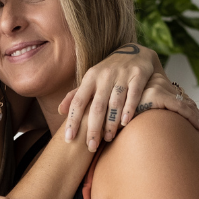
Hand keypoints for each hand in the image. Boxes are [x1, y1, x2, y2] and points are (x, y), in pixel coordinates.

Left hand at [59, 46, 198, 146]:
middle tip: (91, 147)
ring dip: (111, 122)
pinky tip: (125, 123)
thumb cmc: (109, 72)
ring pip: (115, 102)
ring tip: (108, 139)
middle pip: (96, 106)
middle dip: (93, 128)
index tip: (69, 139)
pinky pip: (133, 93)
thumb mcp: (91, 80)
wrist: (135, 51)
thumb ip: (76, 95)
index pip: (78, 102)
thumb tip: (59, 111)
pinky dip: (129, 108)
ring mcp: (122, 74)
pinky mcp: (138, 75)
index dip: (72, 121)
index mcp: (90, 78)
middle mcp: (104, 75)